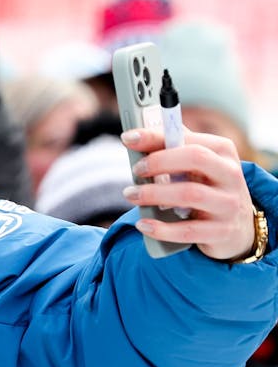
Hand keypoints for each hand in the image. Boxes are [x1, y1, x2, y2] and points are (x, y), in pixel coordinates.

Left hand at [123, 127, 257, 260]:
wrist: (239, 226)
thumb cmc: (208, 186)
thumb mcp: (199, 164)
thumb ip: (174, 147)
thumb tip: (137, 135)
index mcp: (223, 152)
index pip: (190, 139)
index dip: (156, 137)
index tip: (128, 138)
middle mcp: (231, 175)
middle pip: (196, 158)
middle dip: (159, 161)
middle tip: (136, 170)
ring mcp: (229, 204)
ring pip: (190, 194)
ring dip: (154, 193)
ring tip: (131, 194)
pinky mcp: (222, 232)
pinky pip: (188, 230)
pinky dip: (161, 228)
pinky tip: (143, 225)